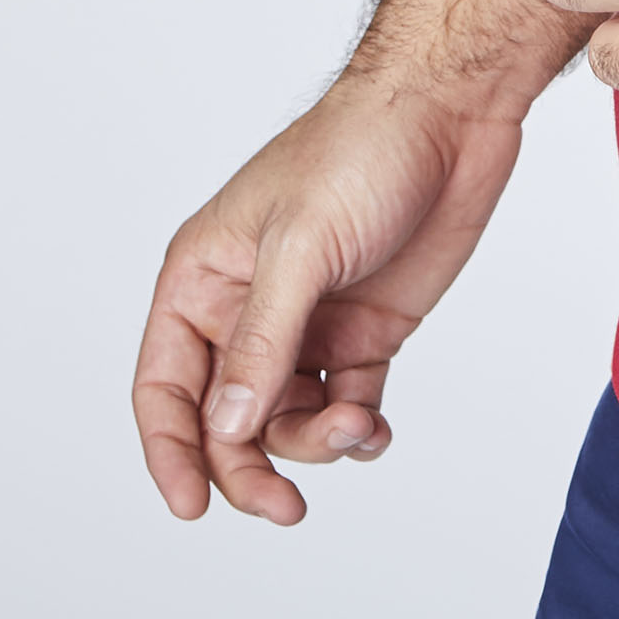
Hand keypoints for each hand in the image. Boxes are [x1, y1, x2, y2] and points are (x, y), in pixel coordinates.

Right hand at [133, 84, 524, 525]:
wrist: (454, 111)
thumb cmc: (362, 150)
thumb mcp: (303, 245)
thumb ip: (263, 339)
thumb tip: (227, 429)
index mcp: (204, 279)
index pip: (164, 386)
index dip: (169, 452)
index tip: (191, 507)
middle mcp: (247, 309)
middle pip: (226, 422)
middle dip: (250, 468)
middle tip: (285, 508)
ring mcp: (309, 323)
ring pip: (287, 422)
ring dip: (316, 444)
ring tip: (358, 429)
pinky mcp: (366, 331)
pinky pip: (346, 407)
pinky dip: (357, 432)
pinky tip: (377, 430)